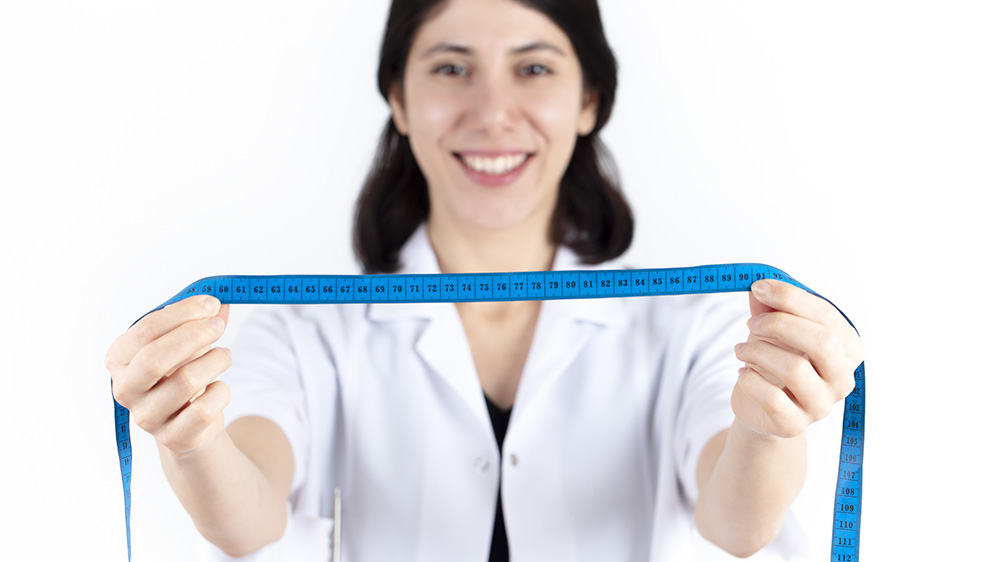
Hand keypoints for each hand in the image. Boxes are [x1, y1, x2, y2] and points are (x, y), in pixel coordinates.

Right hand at [106, 295, 232, 455]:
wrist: (190, 423)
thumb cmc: (182, 373)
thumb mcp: (185, 343)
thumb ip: (200, 320)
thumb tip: (221, 302)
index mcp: (120, 358)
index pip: (145, 331)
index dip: (182, 314)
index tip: (211, 303)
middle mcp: (125, 389)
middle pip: (155, 358)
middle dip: (194, 335)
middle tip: (218, 325)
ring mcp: (147, 417)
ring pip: (185, 382)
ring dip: (215, 360)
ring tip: (224, 355)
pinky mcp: (174, 437)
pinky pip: (205, 409)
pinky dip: (222, 391)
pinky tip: (219, 387)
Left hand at [731, 279, 863, 438]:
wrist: (759, 408)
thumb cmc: (773, 361)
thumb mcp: (772, 328)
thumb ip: (770, 306)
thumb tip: (761, 285)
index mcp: (847, 348)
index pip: (827, 316)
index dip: (791, 298)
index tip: (758, 287)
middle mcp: (842, 378)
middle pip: (822, 342)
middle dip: (780, 324)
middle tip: (751, 322)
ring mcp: (821, 405)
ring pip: (795, 368)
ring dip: (758, 351)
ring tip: (741, 349)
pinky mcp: (794, 425)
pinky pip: (771, 397)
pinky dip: (749, 380)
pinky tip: (744, 374)